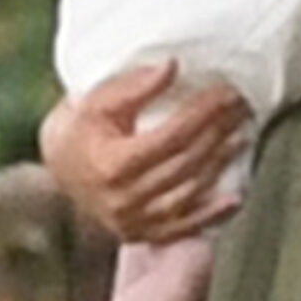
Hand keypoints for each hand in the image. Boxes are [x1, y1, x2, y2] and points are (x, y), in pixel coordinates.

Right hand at [40, 67, 250, 245]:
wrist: (58, 170)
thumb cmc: (79, 129)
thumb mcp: (96, 101)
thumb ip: (135, 86)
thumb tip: (172, 66)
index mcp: (111, 164)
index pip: (172, 136)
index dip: (204, 114)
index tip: (227, 93)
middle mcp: (123, 199)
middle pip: (185, 164)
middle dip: (218, 133)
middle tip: (241, 108)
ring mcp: (133, 221)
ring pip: (189, 194)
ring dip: (220, 166)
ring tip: (241, 137)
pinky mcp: (141, 234)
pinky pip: (183, 227)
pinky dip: (212, 214)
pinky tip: (236, 198)